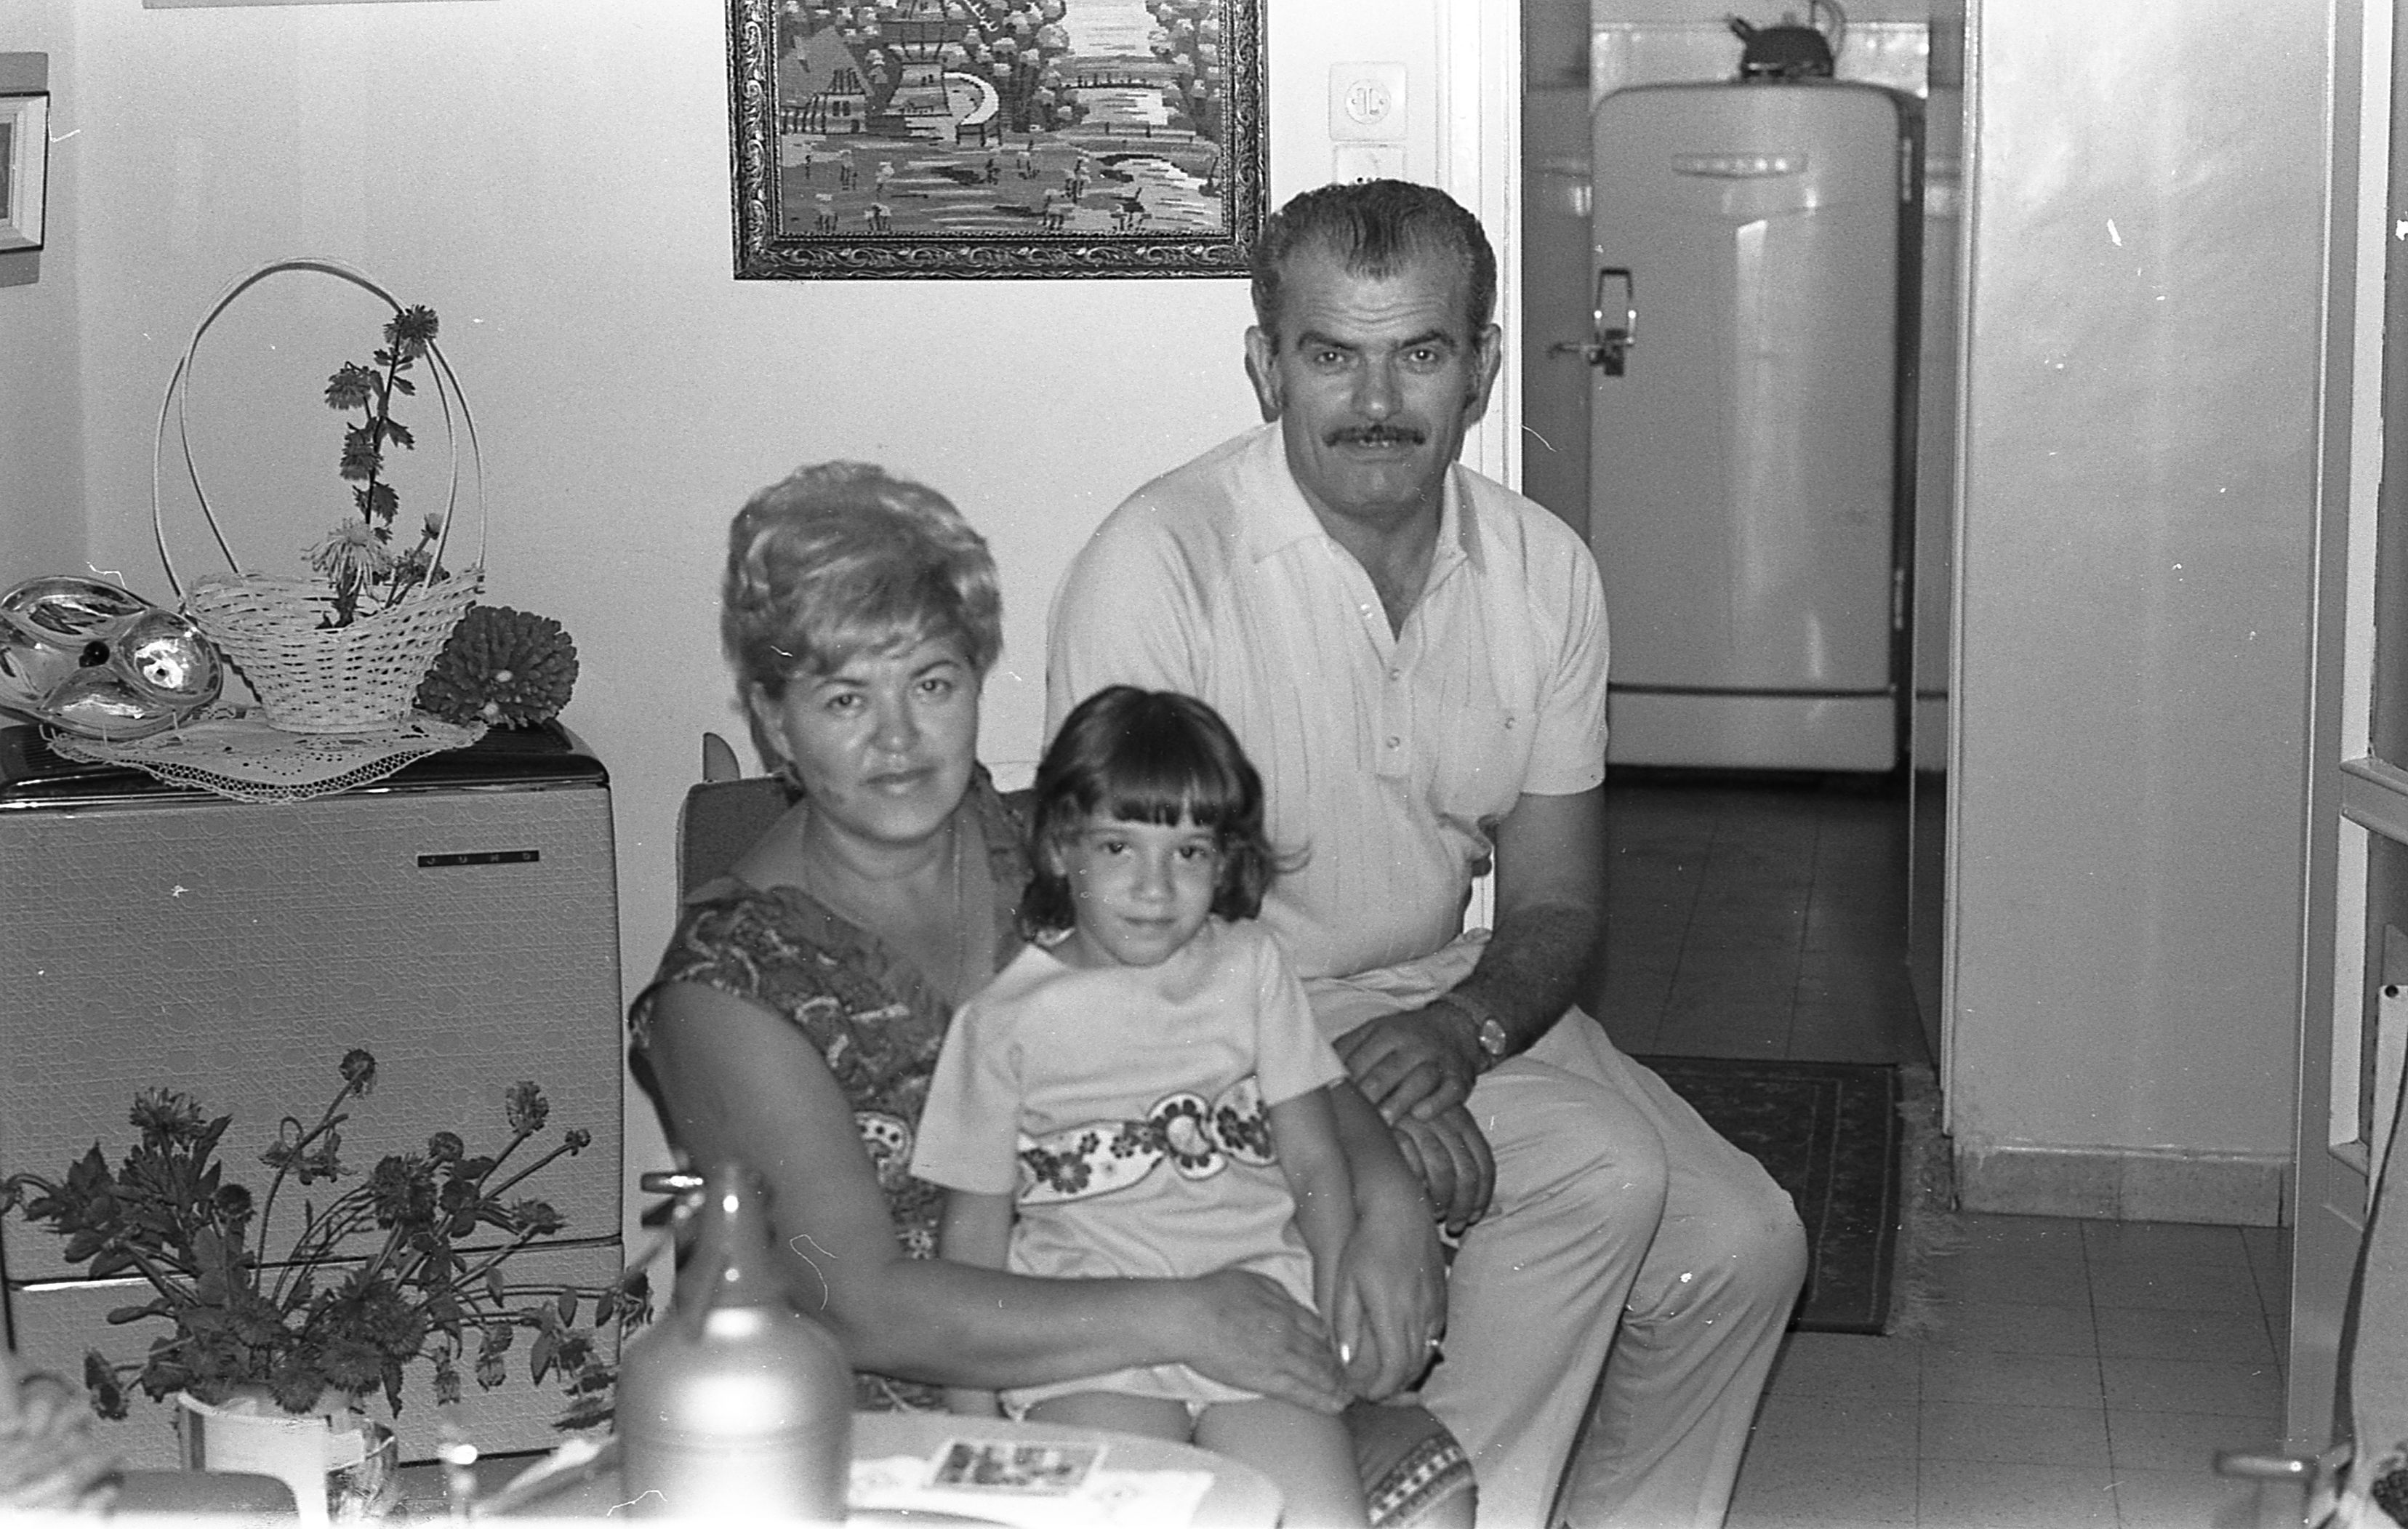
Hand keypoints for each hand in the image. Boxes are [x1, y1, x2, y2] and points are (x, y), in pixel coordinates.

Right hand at [1176, 1267, 1349, 1412]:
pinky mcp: (1267, 1380)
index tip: (1335, 1351)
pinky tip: (1335, 1407)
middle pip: (1323, 1352)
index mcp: (1286, 1308)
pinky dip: (1322, 1400)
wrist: (1191, 1318)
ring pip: (1319, 1374)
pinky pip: (1301, 1393)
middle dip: (1339, 1368)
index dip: (1329, 1341)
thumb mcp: (1252, 1280)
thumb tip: (1291, 1303)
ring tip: (1348, 1397)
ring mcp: (1281, 1358)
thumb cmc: (1212, 1295)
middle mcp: (1290, 1333)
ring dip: (1337, 1386)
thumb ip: (1277, 1293)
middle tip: (1352, 1380)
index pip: (1319, 1327)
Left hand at [1326, 1206, 1447, 1399]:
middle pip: (1413, 1368)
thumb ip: (1345, 1324)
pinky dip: (1421, 1351)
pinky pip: (1435, 1335)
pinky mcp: (1442, 1296)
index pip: (1394, 1369)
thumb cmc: (1365, 1244)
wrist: (1398, 1211)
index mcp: (1393, 1314)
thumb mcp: (1344, 1282)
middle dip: (1394, 1386)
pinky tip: (1404, 1348)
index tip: (1365, 1393)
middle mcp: (1420, 1315)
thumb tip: (1345, 1361)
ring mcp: (1435, 1306)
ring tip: (1386, 1374)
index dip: (1381, 1389)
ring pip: (1427, 1354)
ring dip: (1408, 1371)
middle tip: (1373, 1389)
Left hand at [1332, 1003, 1483, 1123]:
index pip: (1360, 1059)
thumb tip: (1315, 1072)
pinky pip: (1449, 1091)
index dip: (1345, 1083)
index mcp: (1385, 1032)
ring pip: (1418, 1080)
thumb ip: (1349, 1049)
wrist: (1456, 1027)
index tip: (1332, 1105)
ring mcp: (1437, 1061)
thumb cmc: (1405, 1037)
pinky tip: (1421, 1115)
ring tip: (1384, 1122)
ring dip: (1400, 1101)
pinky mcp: (1459, 1077)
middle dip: (1369, 1095)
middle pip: (1386, 1071)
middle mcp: (1412, 1045)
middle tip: (1354, 1120)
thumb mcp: (1376, 1032)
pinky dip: (1436, 1103)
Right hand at [1389, 1105, 1494, 1234]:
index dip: (1482, 1196)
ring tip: (1434, 1214)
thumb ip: (1460, 1168)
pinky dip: (1416, 1183)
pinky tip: (1414, 1196)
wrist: (1363, 1105)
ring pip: (1442, 1168)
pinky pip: (1412, 1161)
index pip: (1484, 1163)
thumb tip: (1489, 1212)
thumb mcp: (1439, 1141)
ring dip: (1441, 1197)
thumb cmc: (1407, 1132)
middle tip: (1454, 1225)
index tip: (1473, 1217)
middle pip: (1467, 1170)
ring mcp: (1418, 1120)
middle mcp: (1445, 1117)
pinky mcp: (1392, 1126)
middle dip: (1464, 1204)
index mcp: (1462, 1119)